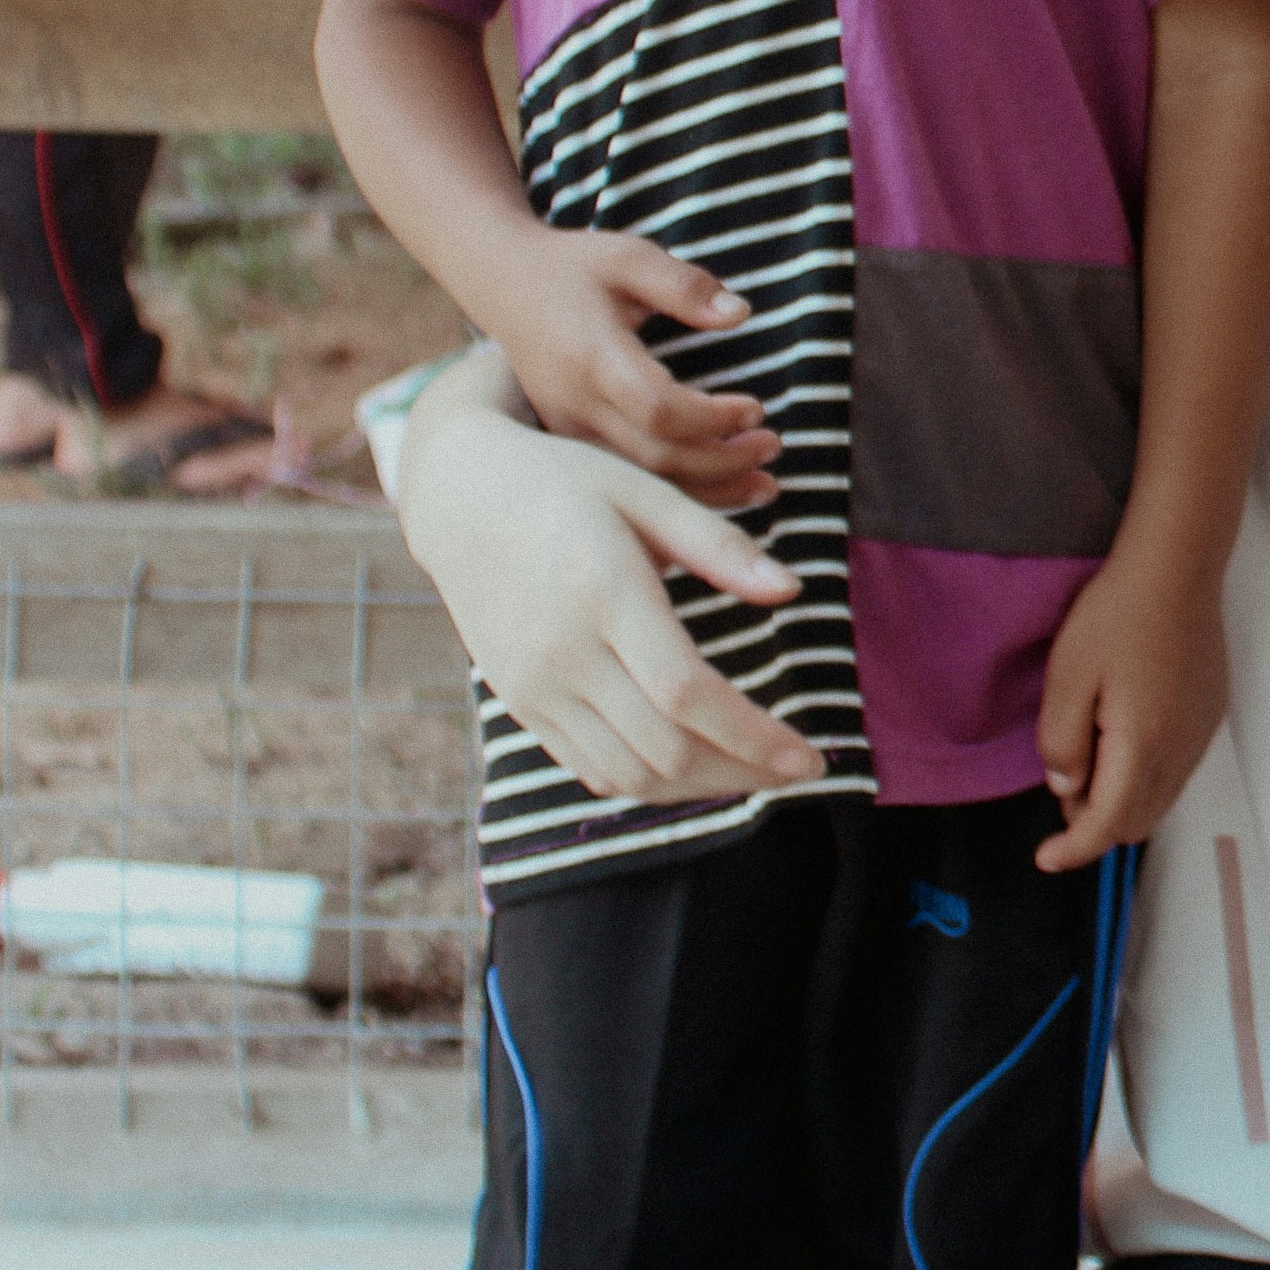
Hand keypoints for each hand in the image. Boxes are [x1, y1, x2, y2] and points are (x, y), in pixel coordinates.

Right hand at [394, 394, 817, 801]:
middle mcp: (563, 652)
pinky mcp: (519, 703)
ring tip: (757, 773)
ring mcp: (534, 686)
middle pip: (664, 748)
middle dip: (744, 772)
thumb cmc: (563, 482)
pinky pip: (591, 766)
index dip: (754, 738)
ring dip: (702, 787)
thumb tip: (791, 591)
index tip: (812, 759)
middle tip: (799, 771)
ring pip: (629, 772)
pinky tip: (695, 764)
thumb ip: (720, 545)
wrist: (457, 499)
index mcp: (603, 592)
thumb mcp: (644, 490)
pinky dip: (650, 780)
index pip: (687, 694)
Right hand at [472, 227, 784, 507]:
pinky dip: (674, 493)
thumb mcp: (629, 257)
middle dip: (722, 463)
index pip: (657, 408)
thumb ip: (684, 285)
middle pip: (654, 457)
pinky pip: (623, 480)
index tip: (756, 408)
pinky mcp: (566, 441)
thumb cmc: (573, 268)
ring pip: (638, 482)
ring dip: (706, 492)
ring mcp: (565, 428)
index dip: (712, 418)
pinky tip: (720, 489)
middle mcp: (575, 402)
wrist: (501, 282)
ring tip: (764, 485)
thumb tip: (739, 314)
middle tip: (773, 447)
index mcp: (592, 356)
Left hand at [1033, 553, 1228, 872]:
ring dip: (1123, 799)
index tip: (1045, 858)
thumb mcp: (1066, 678)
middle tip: (1065, 781)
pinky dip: (1146, 775)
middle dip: (1096, 822)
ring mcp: (1201, 733)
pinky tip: (1123, 731)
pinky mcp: (1211, 714)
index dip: (1074, 850)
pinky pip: (1178, 769)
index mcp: (1142, 746)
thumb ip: (1061, 743)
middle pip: (1138, 823)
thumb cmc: (1115, 616)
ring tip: (1091, 752)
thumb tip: (1067, 787)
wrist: (1176, 568)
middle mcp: (1181, 750)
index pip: (1107, 825)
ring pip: (1161, 799)